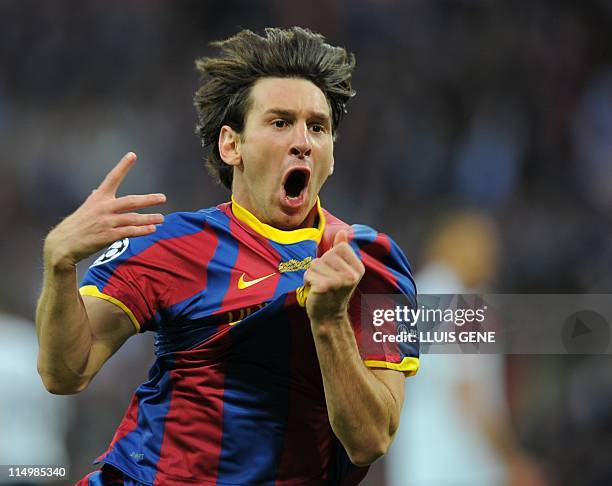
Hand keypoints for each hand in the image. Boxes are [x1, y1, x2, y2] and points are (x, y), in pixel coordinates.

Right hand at [44, 152, 165, 269]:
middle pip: (131, 201)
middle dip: (148, 199)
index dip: (123, 166)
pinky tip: (151, 229)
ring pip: (133, 219)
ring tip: (161, 219)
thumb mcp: (85, 208)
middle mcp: (104, 207)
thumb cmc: (76, 225)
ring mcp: (107, 222)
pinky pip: (129, 232)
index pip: (112, 178)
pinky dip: (142, 231)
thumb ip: (95, 198)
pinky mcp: (108, 235)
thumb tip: (97, 189)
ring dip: (149, 219)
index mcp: (98, 197)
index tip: (132, 155)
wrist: (63, 244)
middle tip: (162, 198)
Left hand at [304, 230, 364, 322]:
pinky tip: (315, 291)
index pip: (339, 247)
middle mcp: (351, 274)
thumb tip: (343, 231)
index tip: (334, 272)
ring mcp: (339, 281)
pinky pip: (309, 274)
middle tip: (326, 281)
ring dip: (313, 274)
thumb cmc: (333, 291)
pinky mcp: (325, 286)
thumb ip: (342, 250)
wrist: (329, 317)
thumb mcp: (341, 269)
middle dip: (320, 267)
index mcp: (358, 268)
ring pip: (315, 263)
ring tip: (320, 286)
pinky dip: (307, 281)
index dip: (331, 258)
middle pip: (326, 255)